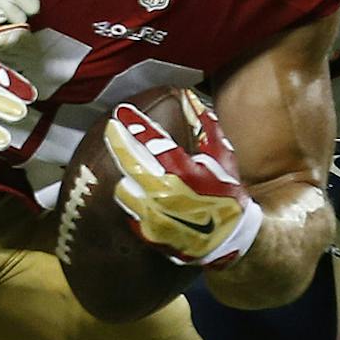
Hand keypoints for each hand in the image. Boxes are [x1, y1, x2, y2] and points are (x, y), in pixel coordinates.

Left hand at [104, 89, 263, 266]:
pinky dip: (133, 200)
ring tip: (130, 167)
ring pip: (124, 188)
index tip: (121, 111)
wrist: (227, 239)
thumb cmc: (226, 194)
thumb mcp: (223, 157)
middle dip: (118, 142)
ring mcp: (153, 214)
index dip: (135, 125)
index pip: (153, 143)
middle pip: (130, 162)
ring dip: (126, 175)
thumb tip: (191, 100)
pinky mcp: (147, 231)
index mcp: (183, 172)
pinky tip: (138, 193)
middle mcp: (165, 193)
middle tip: (112, 128)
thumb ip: (206, 127)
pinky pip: (129, 211)